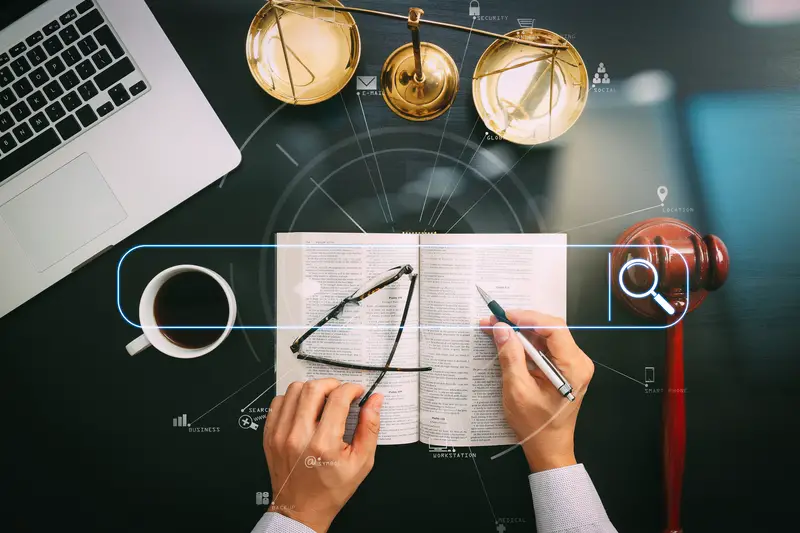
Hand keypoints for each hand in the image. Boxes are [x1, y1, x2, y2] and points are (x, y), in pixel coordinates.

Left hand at [264, 379, 382, 532]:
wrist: (301, 509)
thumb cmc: (330, 489)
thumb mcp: (361, 462)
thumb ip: (370, 428)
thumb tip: (375, 401)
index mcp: (323, 444)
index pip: (338, 398)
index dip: (351, 389)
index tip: (357, 392)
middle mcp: (298, 437)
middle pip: (314, 388)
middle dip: (332, 384)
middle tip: (340, 393)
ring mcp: (280, 435)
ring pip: (294, 390)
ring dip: (312, 389)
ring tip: (322, 400)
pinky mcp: (269, 435)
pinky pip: (278, 402)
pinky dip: (293, 399)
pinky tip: (304, 408)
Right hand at [480, 310, 593, 472]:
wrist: (548, 448)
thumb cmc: (534, 424)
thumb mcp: (517, 390)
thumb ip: (510, 356)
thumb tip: (501, 328)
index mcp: (573, 366)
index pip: (554, 328)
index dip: (528, 317)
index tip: (503, 317)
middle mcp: (578, 361)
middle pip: (550, 329)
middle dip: (521, 322)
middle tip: (494, 321)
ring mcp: (572, 364)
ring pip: (546, 336)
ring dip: (521, 331)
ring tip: (496, 329)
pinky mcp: (563, 368)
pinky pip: (545, 347)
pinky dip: (526, 343)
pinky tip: (507, 341)